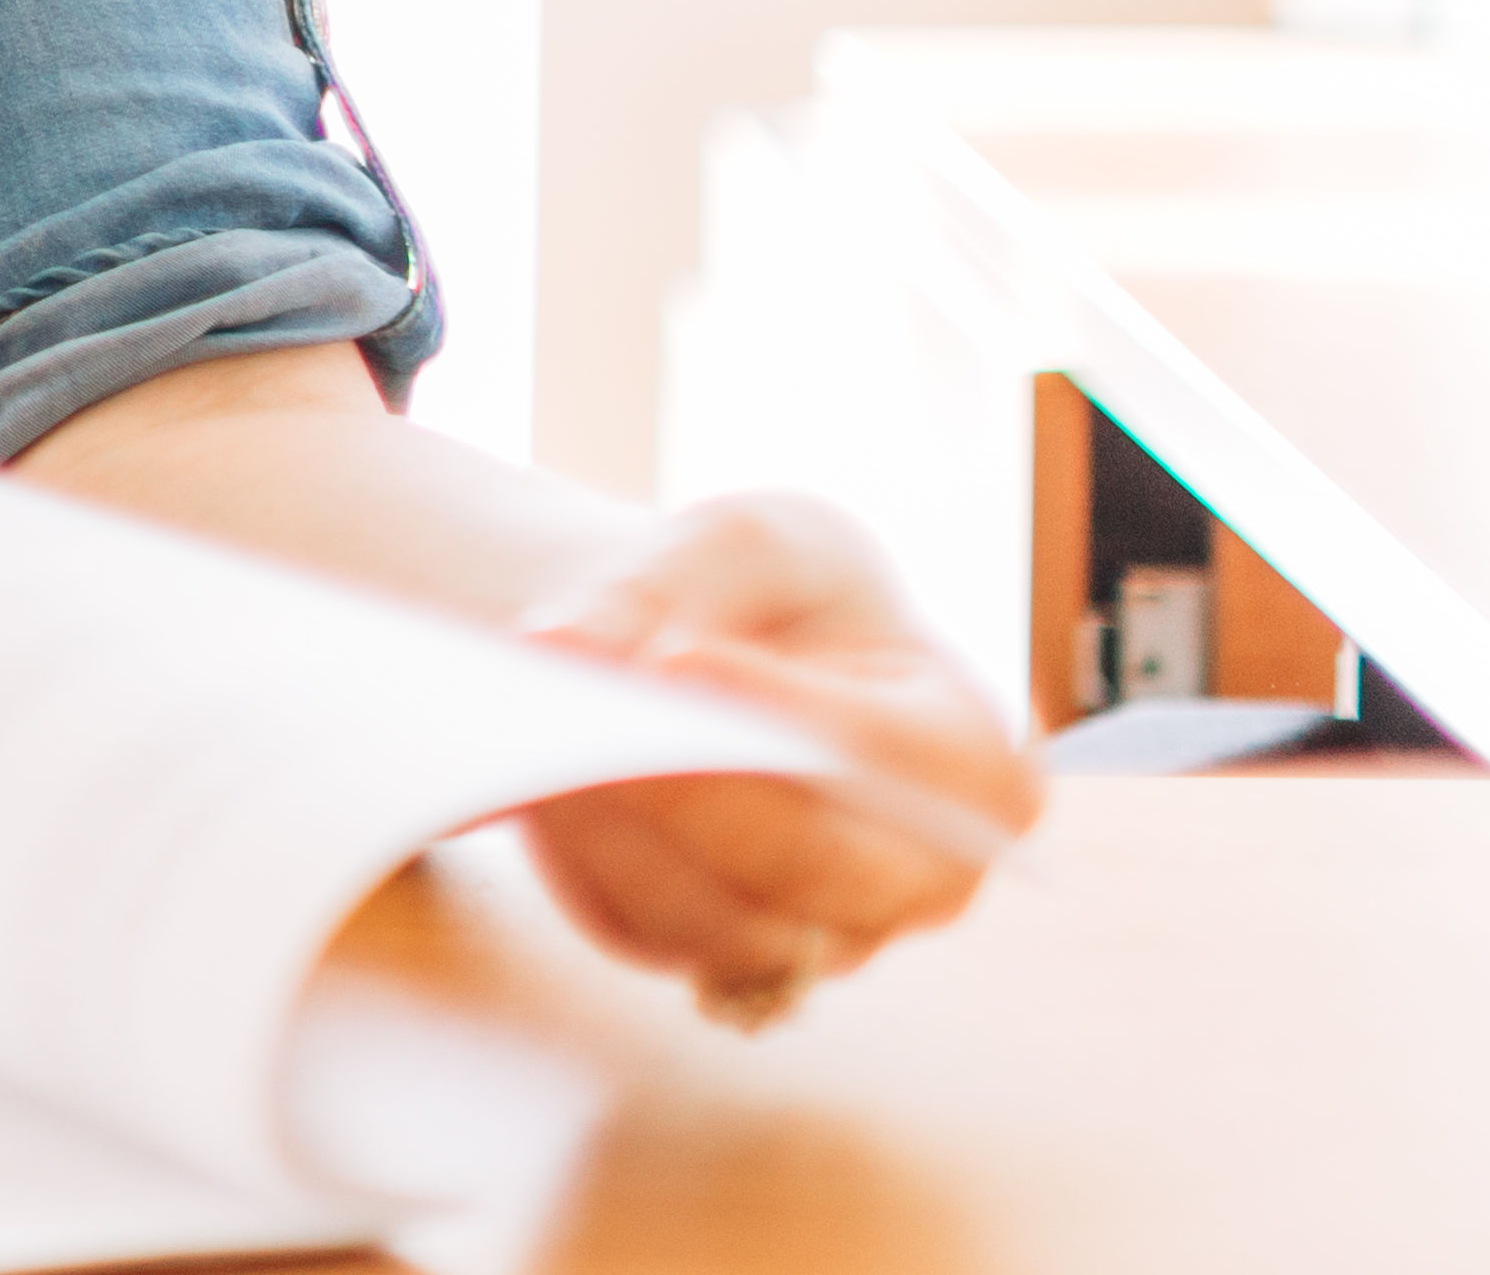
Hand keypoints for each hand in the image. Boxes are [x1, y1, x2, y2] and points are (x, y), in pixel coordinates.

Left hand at [515, 491, 1044, 1020]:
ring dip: (616, 841)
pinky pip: (640, 930)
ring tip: (529, 750)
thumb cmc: (773, 595)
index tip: (675, 659)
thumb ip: (666, 579)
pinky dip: (576, 864)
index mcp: (972, 768)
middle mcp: (914, 881)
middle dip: (691, 798)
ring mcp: (817, 935)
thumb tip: (569, 648)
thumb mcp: (745, 540)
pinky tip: (518, 787)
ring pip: (716, 923)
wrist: (722, 650)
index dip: (782, 711)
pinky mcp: (709, 951)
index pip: (883, 753)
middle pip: (808, 869)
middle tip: (585, 725)